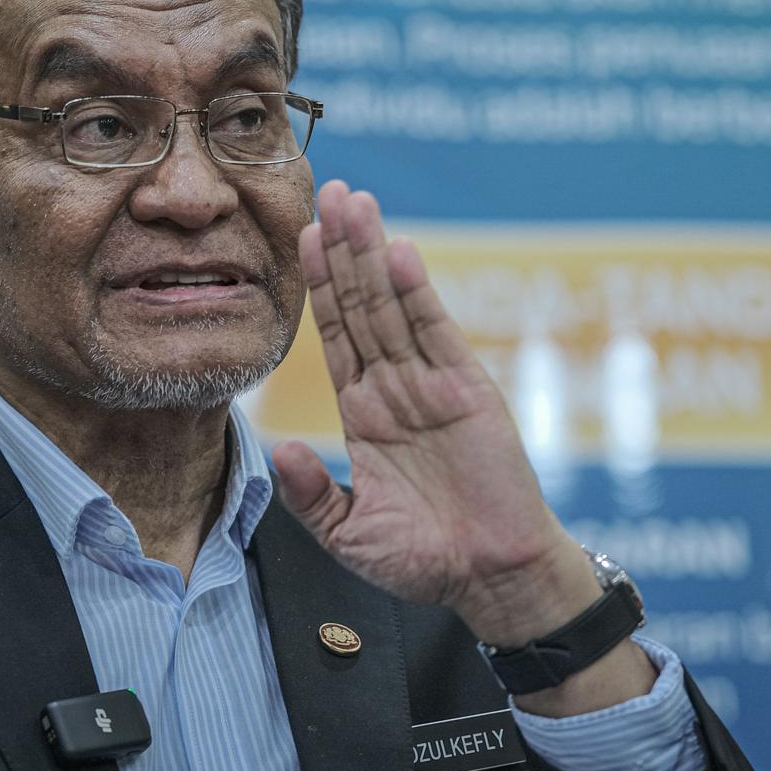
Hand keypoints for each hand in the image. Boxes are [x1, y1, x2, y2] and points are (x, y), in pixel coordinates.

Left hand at [272, 180, 599, 644]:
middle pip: (360, 303)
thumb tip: (279, 447)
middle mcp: (395, 387)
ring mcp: (431, 384)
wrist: (491, 580)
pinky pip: (435, 334)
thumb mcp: (347, 532)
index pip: (334, 333)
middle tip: (326, 189)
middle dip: (342, 247)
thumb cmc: (423, 560)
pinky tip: (399, 253)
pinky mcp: (469, 391)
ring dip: (372, 253)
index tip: (298, 234)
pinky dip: (418, 293)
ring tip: (354, 201)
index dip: (317, 284)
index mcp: (365, 411)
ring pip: (392, 306)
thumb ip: (311, 491)